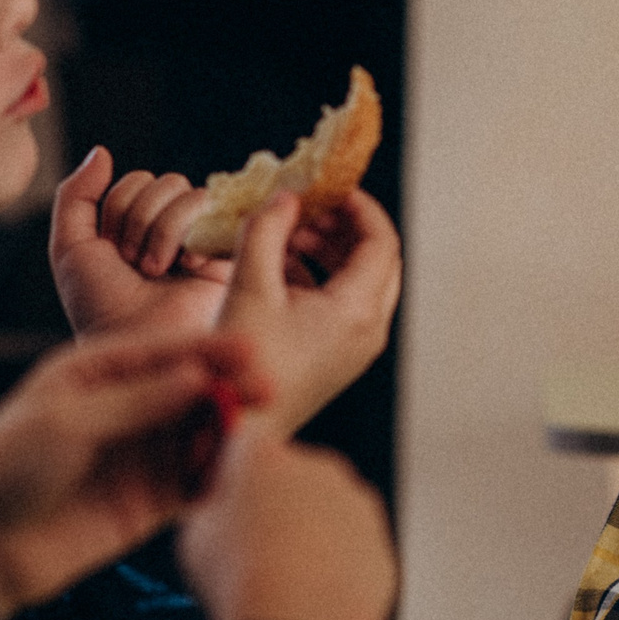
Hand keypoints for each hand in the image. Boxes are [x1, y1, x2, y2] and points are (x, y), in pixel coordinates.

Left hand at [0, 331, 270, 619]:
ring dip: (229, 432)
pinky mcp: (147, 504)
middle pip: (190, 391)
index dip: (210, 350)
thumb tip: (198, 377)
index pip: (164, 353)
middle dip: (230, 389)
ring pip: (198, 436)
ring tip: (259, 433)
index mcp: (94, 374)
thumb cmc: (3, 468)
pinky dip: (219, 479)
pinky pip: (194, 485)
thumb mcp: (66, 421)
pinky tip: (241, 474)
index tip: (252, 349)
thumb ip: (136, 401)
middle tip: (268, 391)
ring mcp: (137, 457)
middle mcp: (122, 409)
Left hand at [50, 146, 232, 340]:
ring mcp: (202, 239)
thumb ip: (75, 196)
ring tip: (157, 271)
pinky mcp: (228, 253)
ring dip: (162, 234)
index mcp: (137, 223)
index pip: (135, 180)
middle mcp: (171, 227)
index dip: (119, 212)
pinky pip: (214, 216)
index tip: (113, 254)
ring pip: (188, 195)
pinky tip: (187, 271)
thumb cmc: (100, 305)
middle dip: (140, 221)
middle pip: (164, 181)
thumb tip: (103, 151)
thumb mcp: (70, 248)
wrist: (134, 341)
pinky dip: (192, 243)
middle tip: (135, 264)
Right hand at [177, 428, 395, 619]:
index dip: (235, 460)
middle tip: (253, 543)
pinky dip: (336, 561)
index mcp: (262, 455)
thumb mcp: (195, 536)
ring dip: (308, 531)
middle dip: (276, 498)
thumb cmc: (239, 583)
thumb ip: (211, 503)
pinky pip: (350, 544)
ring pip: (325, 508)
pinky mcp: (378, 538)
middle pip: (291, 472)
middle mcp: (316, 466)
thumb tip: (221, 501)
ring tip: (281, 577)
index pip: (246, 434)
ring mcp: (354, 501)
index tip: (227, 483)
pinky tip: (310, 592)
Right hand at [216, 188, 401, 432]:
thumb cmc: (243, 364)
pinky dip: (320, 279)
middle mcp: (368, 331)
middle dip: (346, 227)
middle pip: (378, 261)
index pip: (381, 241)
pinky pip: (343, 306)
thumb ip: (266, 233)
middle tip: (312, 206)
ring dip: (330, 252)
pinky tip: (280, 264)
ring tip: (289, 231)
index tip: (331, 187)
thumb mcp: (249, 288)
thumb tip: (284, 197)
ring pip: (360, 283)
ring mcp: (356, 348)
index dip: (359, 207)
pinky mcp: (337, 359)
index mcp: (358, 312)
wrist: (237, 432)